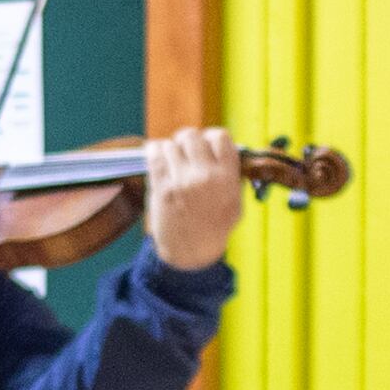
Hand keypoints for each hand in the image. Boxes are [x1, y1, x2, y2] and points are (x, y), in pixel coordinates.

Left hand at [141, 126, 245, 271]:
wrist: (191, 254)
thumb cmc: (214, 227)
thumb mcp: (235, 203)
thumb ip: (232, 175)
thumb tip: (226, 149)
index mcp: (227, 178)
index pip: (220, 137)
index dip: (210, 137)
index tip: (206, 145)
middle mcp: (205, 176)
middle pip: (191, 135)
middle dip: (187, 140)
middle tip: (185, 151)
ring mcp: (182, 181)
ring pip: (170, 144)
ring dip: (170, 149)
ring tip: (172, 160)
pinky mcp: (162, 187)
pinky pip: (153, 154)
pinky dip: (154, 151)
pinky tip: (158, 158)